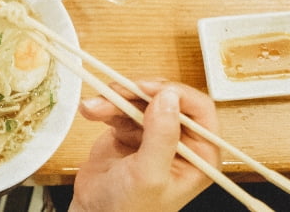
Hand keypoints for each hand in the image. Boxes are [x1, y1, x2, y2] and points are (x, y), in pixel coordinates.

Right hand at [69, 80, 219, 211]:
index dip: (175, 94)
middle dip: (139, 93)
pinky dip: (104, 106)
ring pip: (140, 100)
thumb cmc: (129, 209)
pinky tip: (90, 111)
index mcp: (200, 154)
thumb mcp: (149, 175)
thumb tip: (168, 97)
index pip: (199, 110)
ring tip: (95, 107)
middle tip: (117, 92)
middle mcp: (181, 142)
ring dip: (116, 98)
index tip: (148, 89)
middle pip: (167, 99)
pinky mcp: (129, 132)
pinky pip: (120, 107)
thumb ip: (161, 136)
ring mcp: (153, 135)